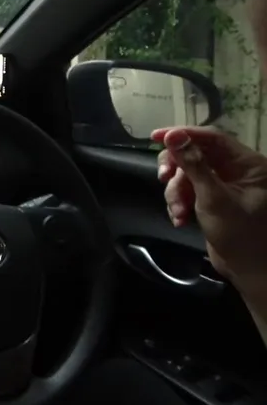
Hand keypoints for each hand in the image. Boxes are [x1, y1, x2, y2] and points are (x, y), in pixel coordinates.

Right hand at [153, 126, 266, 293]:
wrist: (249, 270)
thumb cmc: (239, 233)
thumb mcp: (213, 198)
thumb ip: (193, 164)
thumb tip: (173, 135)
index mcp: (248, 164)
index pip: (212, 138)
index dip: (183, 134)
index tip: (155, 137)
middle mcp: (237, 171)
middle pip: (196, 154)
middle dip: (177, 169)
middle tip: (163, 178)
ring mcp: (224, 186)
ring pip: (188, 174)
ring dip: (176, 191)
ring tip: (177, 211)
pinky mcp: (213, 201)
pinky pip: (189, 191)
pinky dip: (180, 202)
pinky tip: (180, 218)